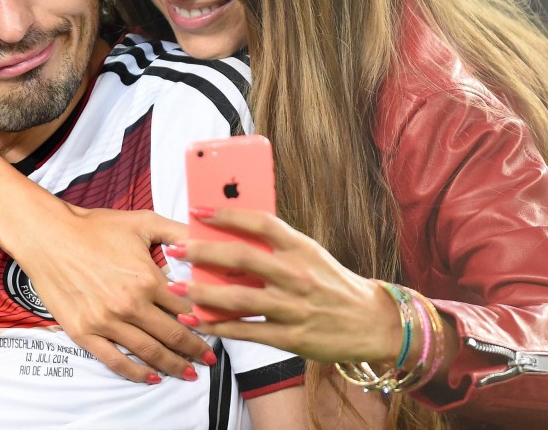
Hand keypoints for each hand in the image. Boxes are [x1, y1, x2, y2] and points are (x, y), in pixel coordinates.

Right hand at [15, 203, 215, 382]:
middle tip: (210, 359)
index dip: (205, 320)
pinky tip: (152, 377)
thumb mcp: (142, 221)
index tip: (217, 328)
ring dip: (173, 365)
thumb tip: (205, 238)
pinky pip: (115, 361)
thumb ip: (177, 231)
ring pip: (149, 352)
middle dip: (196, 349)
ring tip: (190, 372)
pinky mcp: (84, 332)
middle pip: (173, 335)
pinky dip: (136, 373)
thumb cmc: (96, 227)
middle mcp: (129, 305)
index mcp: (147, 279)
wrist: (49, 237)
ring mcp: (106, 322)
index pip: (186, 308)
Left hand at [171, 207, 402, 363]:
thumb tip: (230, 239)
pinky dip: (219, 327)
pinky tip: (198, 322)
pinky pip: (247, 330)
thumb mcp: (311, 256)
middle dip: (202, 252)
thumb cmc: (333, 284)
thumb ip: (276, 248)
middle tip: (175, 249)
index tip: (198, 210)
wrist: (372, 322)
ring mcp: (293, 307)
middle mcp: (296, 274)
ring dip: (202, 294)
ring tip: (176, 289)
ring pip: (238, 298)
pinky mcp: (291, 337)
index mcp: (301, 247)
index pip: (260, 222)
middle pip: (241, 258)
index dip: (226, 214)